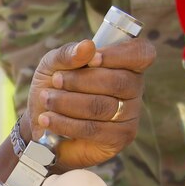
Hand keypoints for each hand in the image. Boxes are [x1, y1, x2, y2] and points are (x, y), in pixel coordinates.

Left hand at [24, 36, 154, 169]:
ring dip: (67, 102)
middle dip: (80, 81)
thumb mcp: (53, 64)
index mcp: (125, 63)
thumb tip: (88, 46)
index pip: (141, 53)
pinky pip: (94, 129)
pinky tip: (48, 119)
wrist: (42, 121)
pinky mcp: (119, 138)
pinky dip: (66, 123)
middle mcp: (134, 88)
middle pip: (118, 82)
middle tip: (55, 80)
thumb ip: (69, 53)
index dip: (120, 54)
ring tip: (47, 100)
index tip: (93, 58)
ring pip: (103, 106)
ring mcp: (130, 115)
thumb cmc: (54, 86)